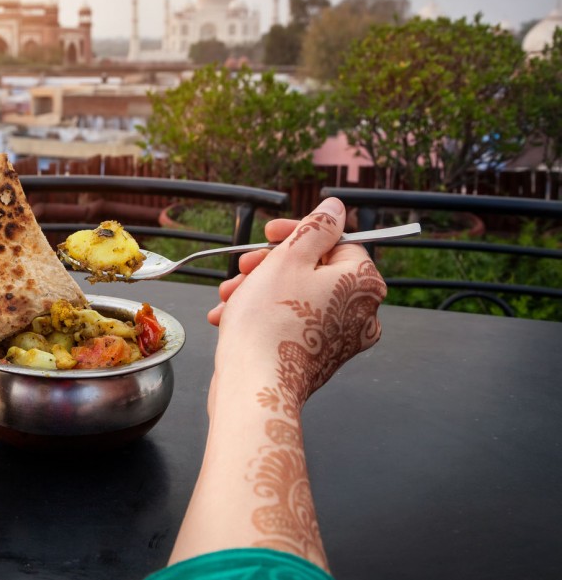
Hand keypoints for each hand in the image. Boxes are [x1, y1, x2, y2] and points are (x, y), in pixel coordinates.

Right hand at [208, 197, 386, 412]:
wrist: (255, 384)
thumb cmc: (270, 322)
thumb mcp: (289, 258)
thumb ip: (316, 228)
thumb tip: (335, 209)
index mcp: (363, 283)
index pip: (337, 241)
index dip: (297, 233)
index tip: (268, 233)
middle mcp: (361, 313)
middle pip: (314, 270)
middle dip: (270, 265)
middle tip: (243, 267)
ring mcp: (340, 340)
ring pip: (297, 297)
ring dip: (258, 289)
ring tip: (229, 295)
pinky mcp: (317, 358)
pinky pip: (291, 323)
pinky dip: (262, 316)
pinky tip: (230, 316)